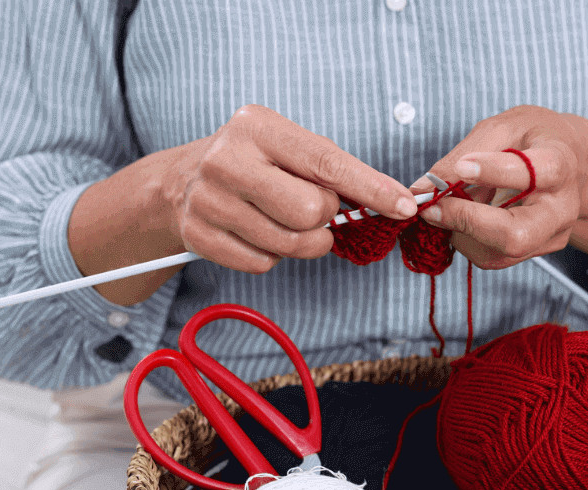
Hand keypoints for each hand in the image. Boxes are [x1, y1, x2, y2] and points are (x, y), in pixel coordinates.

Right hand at [162, 104, 416, 272]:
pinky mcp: (199, 235)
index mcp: (258, 127)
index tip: (405, 206)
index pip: (327, 163)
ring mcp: (208, 199)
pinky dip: (272, 255)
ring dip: (303, 241)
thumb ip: (339, 173)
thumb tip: (396, 202)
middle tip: (311, 209)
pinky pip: (263, 264)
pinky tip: (258, 233)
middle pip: (310, 212)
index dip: (371, 189)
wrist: (183, 180)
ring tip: (285, 221)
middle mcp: (227, 159)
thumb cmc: (258, 164)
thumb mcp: (293, 150)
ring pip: (290, 244)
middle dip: (324, 218)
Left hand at [411, 105, 587, 268]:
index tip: (462, 167)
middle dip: (467, 222)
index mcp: (560, 165)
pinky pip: (492, 258)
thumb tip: (423, 188)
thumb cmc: (533, 140)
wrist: (569, 165)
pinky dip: (466, 239)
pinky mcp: (534, 253)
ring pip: (498, 252)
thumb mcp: (504, 128)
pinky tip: (462, 217)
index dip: (495, 171)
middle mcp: (560, 209)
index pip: (533, 173)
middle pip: (516, 234)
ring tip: (447, 205)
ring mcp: (549, 238)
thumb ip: (464, 153)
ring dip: (460, 232)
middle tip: (431, 208)